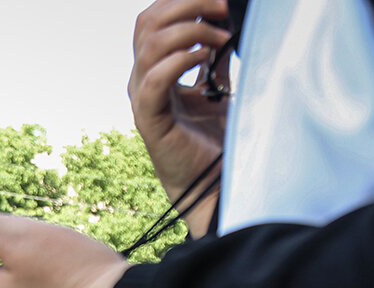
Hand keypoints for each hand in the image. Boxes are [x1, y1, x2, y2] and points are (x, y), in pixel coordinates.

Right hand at [129, 0, 231, 236]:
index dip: (183, 0)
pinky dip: (180, 60)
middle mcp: (143, 79)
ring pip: (150, 44)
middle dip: (188, 4)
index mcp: (156, 68)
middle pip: (148, 22)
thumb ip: (216, 55)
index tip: (220, 1)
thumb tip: (230, 20)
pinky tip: (205, 58)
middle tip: (223, 7)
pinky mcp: (149, 120)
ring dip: (190, 31)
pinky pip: (153, 79)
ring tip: (220, 37)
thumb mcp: (219, 84)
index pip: (155, 18)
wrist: (215, 183)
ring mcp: (143, 99)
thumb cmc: (216, 138)